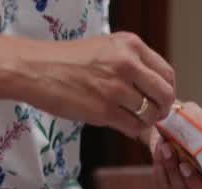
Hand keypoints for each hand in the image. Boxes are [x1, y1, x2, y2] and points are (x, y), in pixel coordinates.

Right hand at [22, 32, 175, 139]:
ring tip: (132, 118)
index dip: (167, 90)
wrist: (34, 68)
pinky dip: (132, 129)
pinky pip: (133, 126)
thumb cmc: (66, 60)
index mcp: (130, 45)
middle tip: (153, 114)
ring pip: (150, 114)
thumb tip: (155, 90)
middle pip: (165, 95)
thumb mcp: (105, 48)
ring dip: (145, 121)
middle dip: (163, 109)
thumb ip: (131, 64)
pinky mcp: (104, 110)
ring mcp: (116, 88)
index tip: (160, 98)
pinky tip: (121, 123)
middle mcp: (127, 64)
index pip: (166, 73)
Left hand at [147, 102, 201, 188]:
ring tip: (167, 147)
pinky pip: (164, 184)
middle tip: (185, 166)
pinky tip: (161, 148)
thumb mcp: (201, 119)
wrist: (167, 119)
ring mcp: (189, 185)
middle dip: (197, 186)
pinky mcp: (168, 184)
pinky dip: (161, 166)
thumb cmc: (191, 120)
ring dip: (173, 171)